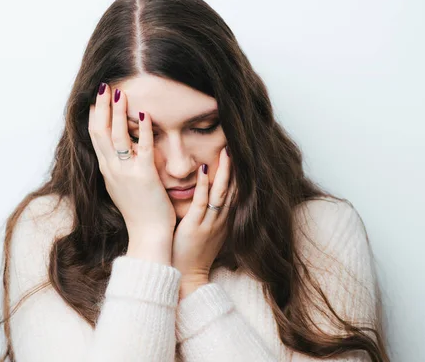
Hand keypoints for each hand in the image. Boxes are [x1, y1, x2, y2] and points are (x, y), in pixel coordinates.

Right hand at [88, 83, 176, 263]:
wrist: (148, 235)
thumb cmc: (139, 212)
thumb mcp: (122, 187)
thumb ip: (119, 167)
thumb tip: (119, 151)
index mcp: (106, 170)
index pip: (94, 136)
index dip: (94, 115)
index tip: (96, 98)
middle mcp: (111, 169)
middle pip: (99, 131)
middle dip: (100, 107)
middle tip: (103, 86)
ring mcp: (126, 172)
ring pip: (116, 136)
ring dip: (117, 112)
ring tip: (119, 93)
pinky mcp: (144, 176)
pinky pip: (141, 148)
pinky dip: (141, 130)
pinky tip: (144, 114)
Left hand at [171, 146, 235, 297]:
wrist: (186, 279)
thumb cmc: (190, 255)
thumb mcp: (205, 233)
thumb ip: (207, 215)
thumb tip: (203, 196)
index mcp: (223, 221)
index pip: (234, 193)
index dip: (237, 174)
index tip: (239, 155)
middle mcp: (220, 220)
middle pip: (232, 189)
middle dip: (236, 168)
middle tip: (237, 146)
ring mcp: (209, 223)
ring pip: (221, 193)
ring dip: (224, 171)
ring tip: (227, 151)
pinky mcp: (195, 227)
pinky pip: (202, 202)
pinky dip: (205, 185)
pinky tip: (206, 169)